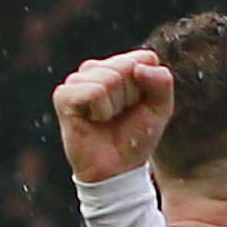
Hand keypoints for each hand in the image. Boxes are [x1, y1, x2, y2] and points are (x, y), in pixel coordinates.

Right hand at [52, 50, 176, 182]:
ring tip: (106, 119)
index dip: (148, 87)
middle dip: (131, 97)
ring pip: (109, 78)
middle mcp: (96, 68)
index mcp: (119, 65)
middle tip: (121, 115)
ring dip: (116, 106)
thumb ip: (162, 83)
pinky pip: (94, 91)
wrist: (116, 168)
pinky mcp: (64, 95)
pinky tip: (94, 120)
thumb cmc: (135, 137)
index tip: (138, 106)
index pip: (144, 58)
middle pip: (127, 67)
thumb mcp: (160, 109)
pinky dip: (101, 111)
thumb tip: (138, 68)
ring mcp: (78, 80)